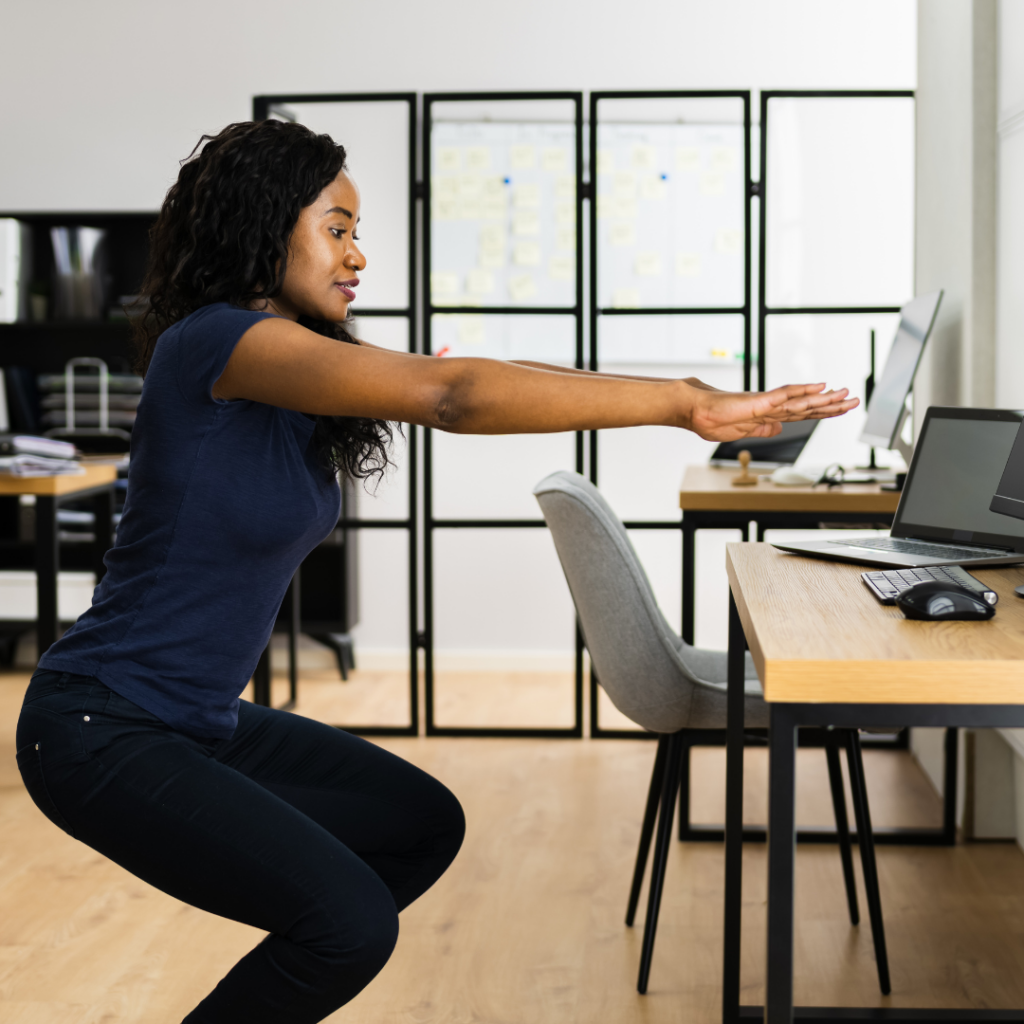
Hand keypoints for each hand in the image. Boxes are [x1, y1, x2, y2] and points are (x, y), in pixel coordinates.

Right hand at [684, 383, 858, 441]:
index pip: (802, 414)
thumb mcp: (742, 431)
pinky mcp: (758, 401)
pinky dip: (802, 390)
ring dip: (825, 397)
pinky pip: (784, 394)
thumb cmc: (712, 420)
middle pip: (808, 407)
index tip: (841, 408)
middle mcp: (772, 408)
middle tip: (854, 399)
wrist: (694, 410)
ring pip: (801, 400)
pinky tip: (818, 385)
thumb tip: (778, 428)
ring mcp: (766, 403)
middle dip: (832, 404)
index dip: (823, 412)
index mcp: (768, 416)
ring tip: (845, 393)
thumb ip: (762, 429)